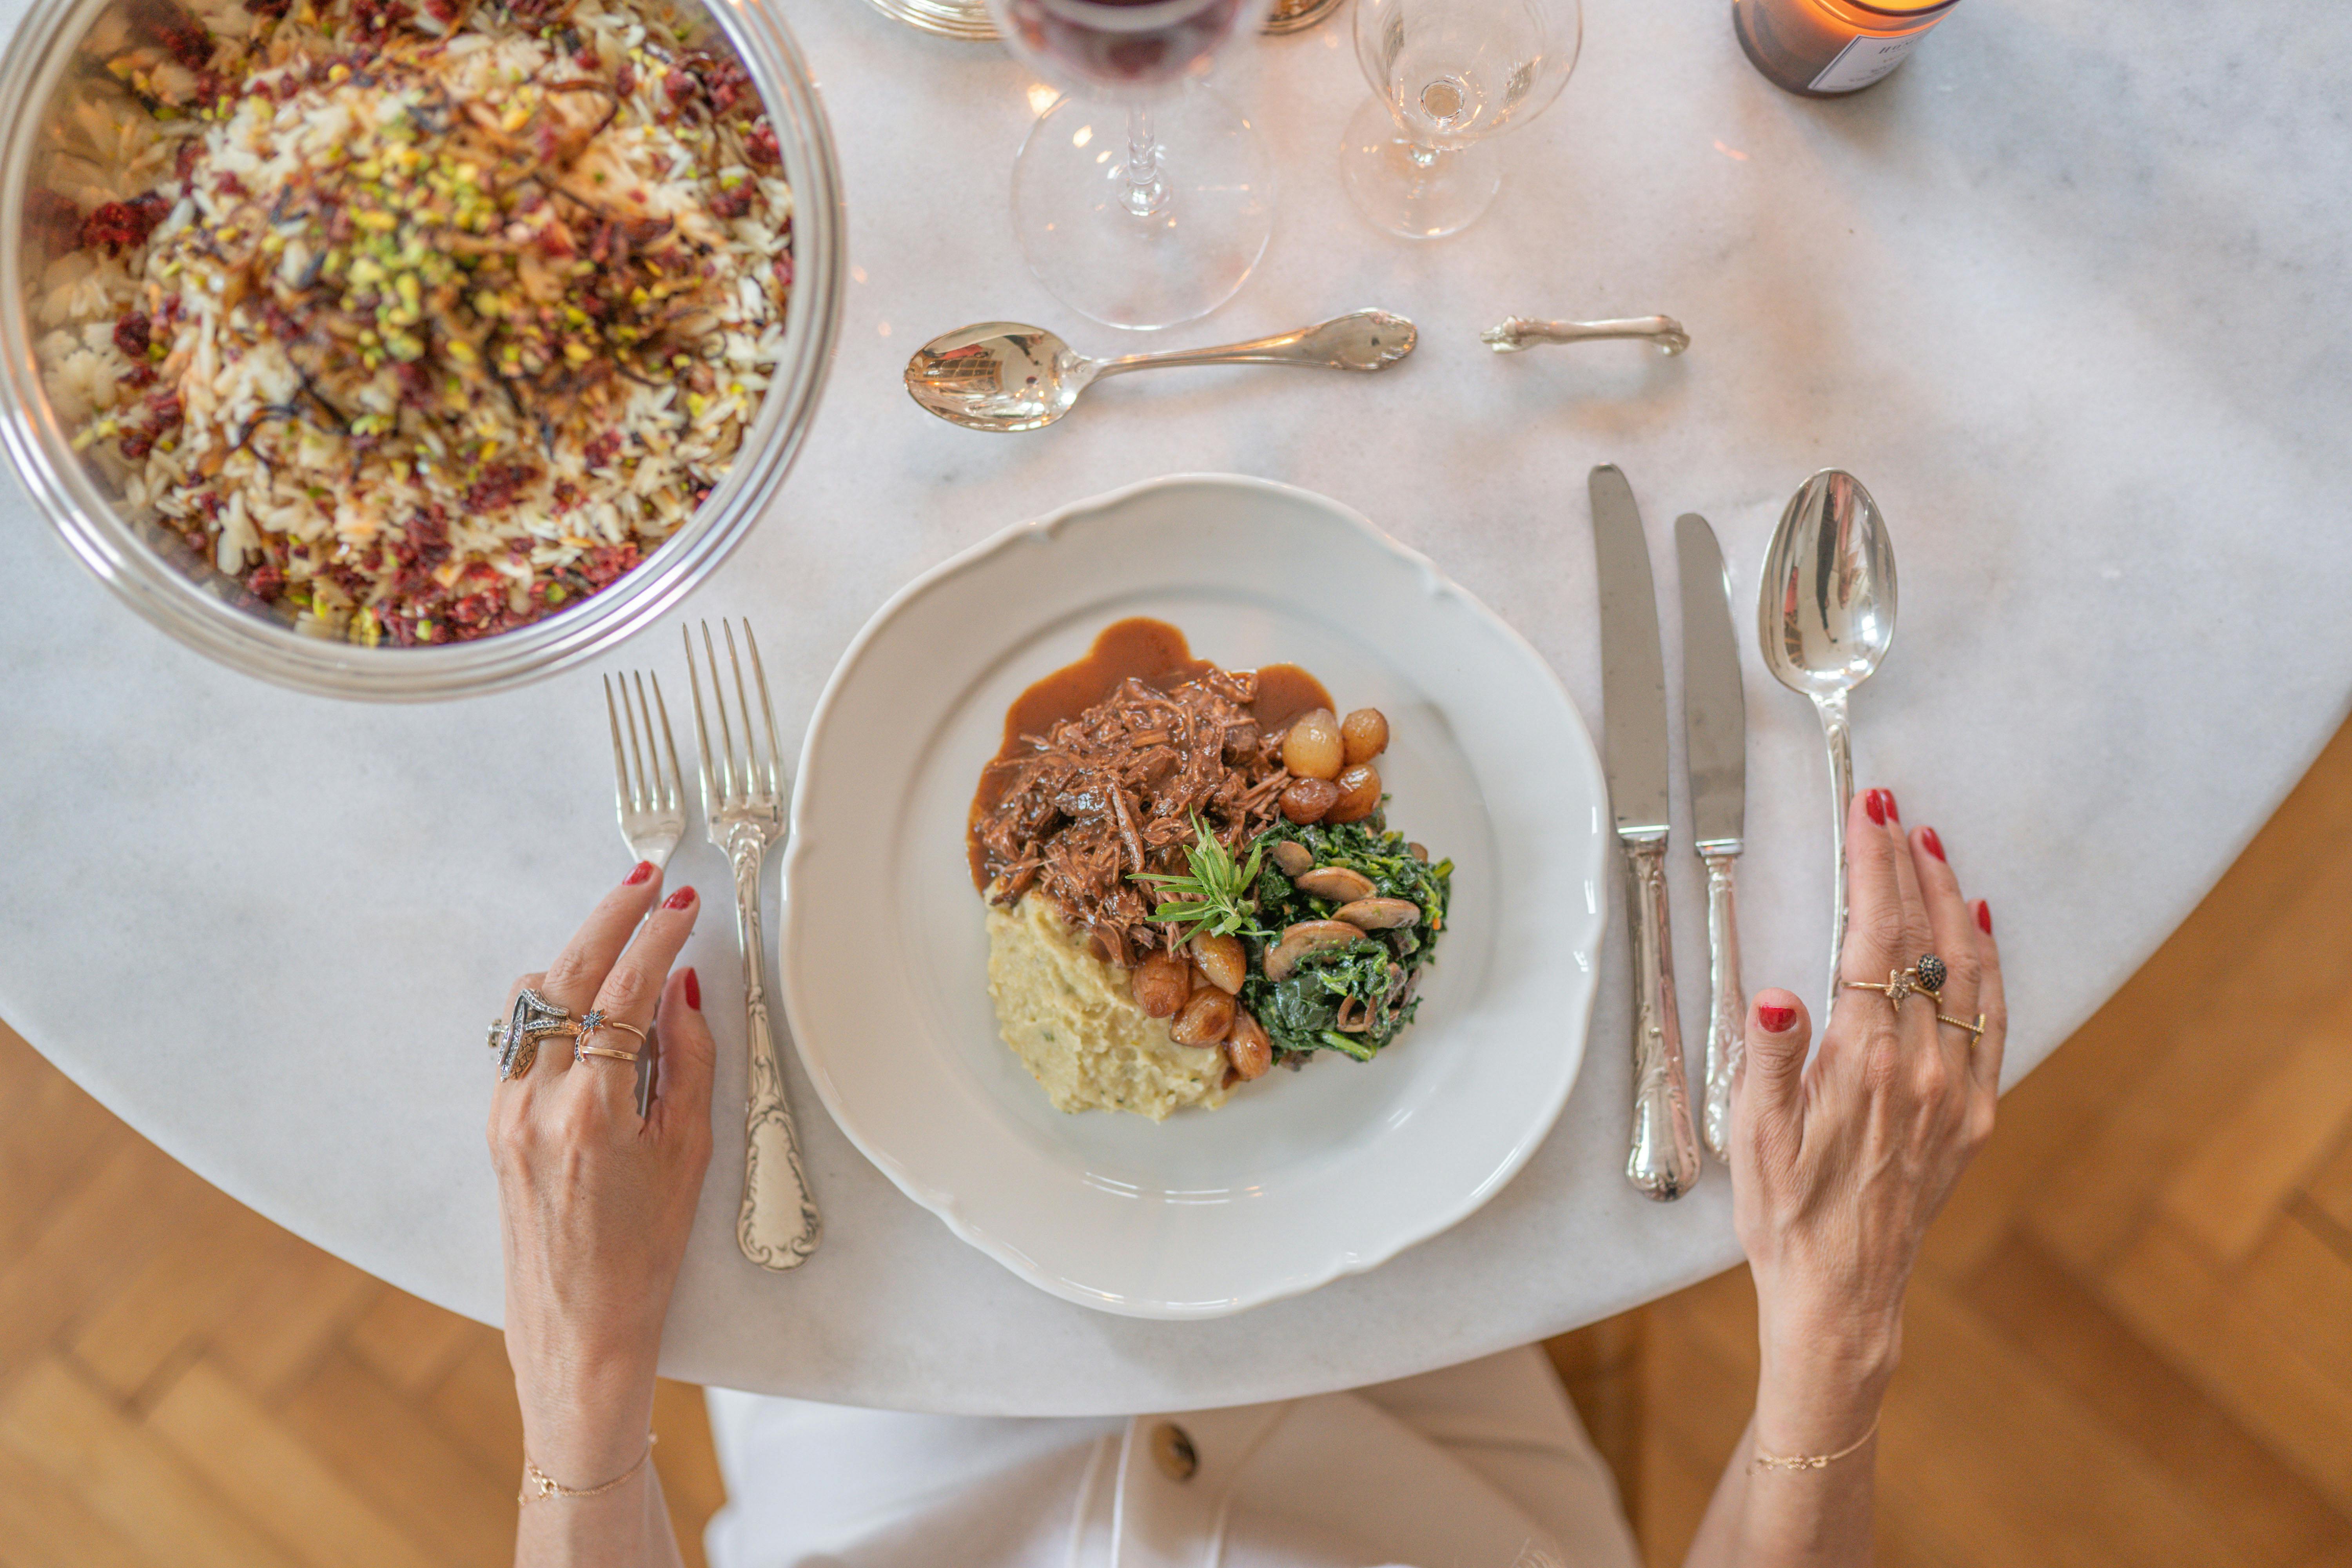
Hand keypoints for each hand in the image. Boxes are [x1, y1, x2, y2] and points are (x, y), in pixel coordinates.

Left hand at [489, 862, 715, 1488]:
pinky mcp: (494, 1122)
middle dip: (609, 916)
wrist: (578, 1331)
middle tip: (647, 881)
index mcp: (591, 1114)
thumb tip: (681, 986)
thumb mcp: (688, 1154)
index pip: (624, 992)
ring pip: (532, 997)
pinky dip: (556, 1001)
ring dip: (579, 956)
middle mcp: (536, 1104)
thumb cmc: (643, 1255)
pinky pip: (519, 1035)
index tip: (684, 905)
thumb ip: (688, 1061)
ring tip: (625, 939)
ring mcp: (505, 1111)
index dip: (659, 937)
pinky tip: (591, 999)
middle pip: (567, 973)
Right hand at [1730, 789, 2004, 1449]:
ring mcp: (1956, 1092)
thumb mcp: (1752, 1139)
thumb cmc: (1786, 1215)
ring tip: (1929, 844)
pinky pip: (1992, 1020)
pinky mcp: (1973, 1113)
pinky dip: (1987, 963)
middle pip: (1921, 940)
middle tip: (1889, 804)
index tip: (1867, 812)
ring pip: (1964, 971)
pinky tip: (1976, 923)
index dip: (1872, 866)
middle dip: (1905, 863)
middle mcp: (1921, 1070)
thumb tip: (1779, 999)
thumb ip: (1767, 1060)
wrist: (1841, 1293)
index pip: (1873, 939)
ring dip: (1948, 899)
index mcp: (1863, 1066)